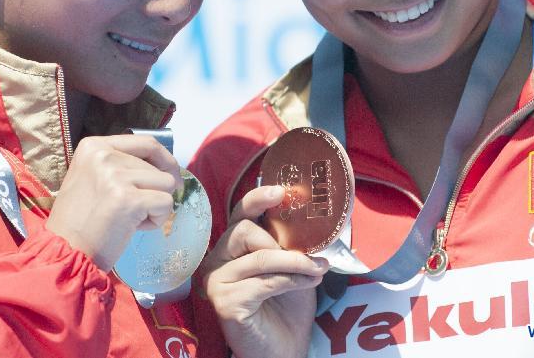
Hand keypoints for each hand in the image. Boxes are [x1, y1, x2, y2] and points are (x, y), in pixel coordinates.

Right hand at [45, 134, 181, 269]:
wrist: (65, 252)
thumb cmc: (80, 221)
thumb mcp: (92, 177)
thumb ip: (120, 164)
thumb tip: (164, 165)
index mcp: (94, 146)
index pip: (146, 142)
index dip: (165, 159)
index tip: (170, 174)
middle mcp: (104, 156)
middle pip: (158, 167)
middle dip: (154, 191)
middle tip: (131, 212)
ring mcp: (116, 176)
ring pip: (167, 184)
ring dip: (155, 206)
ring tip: (130, 219)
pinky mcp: (129, 200)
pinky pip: (166, 204)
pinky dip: (156, 220)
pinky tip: (132, 228)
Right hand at [201, 186, 327, 357]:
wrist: (284, 348)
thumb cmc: (286, 304)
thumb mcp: (293, 265)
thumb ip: (291, 241)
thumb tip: (315, 218)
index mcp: (233, 244)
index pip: (239, 213)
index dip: (258, 198)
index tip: (280, 191)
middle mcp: (218, 258)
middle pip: (245, 230)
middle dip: (283, 243)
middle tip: (310, 257)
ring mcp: (217, 280)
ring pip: (258, 257)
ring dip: (294, 262)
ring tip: (316, 271)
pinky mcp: (224, 302)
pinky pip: (263, 282)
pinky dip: (290, 282)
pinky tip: (304, 286)